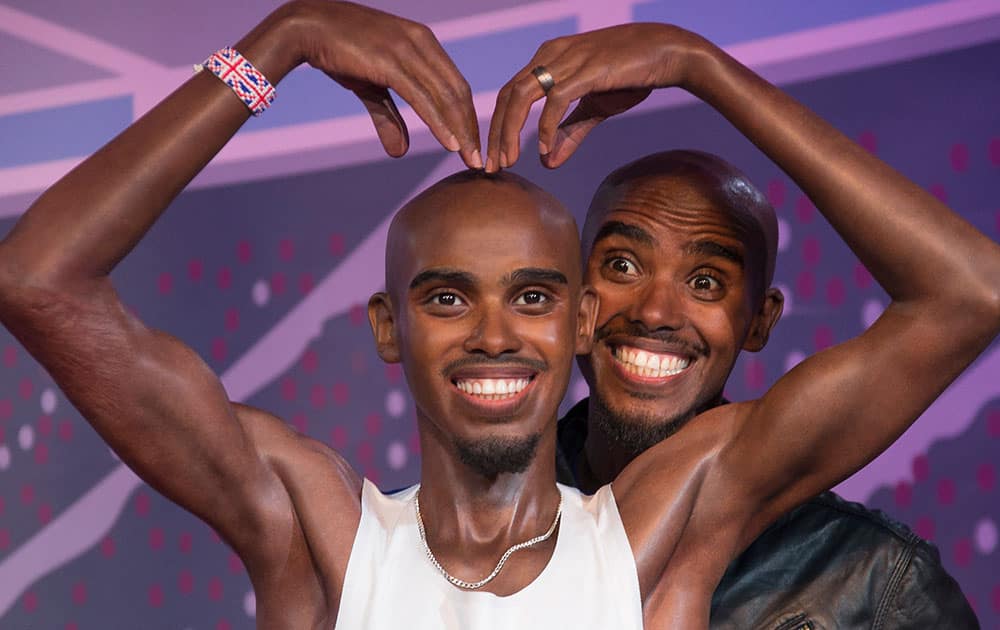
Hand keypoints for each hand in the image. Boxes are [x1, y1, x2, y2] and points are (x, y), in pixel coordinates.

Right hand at [270, 0, 480, 166]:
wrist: (307, 27)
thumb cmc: (339, 52)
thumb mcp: (370, 88)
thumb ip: (389, 118)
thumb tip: (402, 152)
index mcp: (424, 42)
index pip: (456, 85)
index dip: (467, 117)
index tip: (474, 146)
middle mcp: (422, 42)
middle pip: (458, 92)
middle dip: (471, 129)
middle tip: (480, 161)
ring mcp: (408, 50)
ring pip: (445, 97)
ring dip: (461, 131)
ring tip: (471, 159)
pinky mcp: (391, 62)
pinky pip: (423, 98)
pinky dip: (440, 123)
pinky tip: (451, 144)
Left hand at [485, 23, 706, 169]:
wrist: (667, 53)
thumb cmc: (631, 76)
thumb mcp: (595, 108)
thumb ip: (570, 133)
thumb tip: (548, 163)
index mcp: (547, 59)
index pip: (509, 95)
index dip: (498, 128)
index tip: (495, 159)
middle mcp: (550, 55)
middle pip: (507, 96)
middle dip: (496, 134)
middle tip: (492, 167)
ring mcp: (567, 61)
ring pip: (522, 97)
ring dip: (510, 132)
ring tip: (508, 161)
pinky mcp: (586, 71)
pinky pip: (555, 100)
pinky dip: (546, 127)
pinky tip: (544, 150)